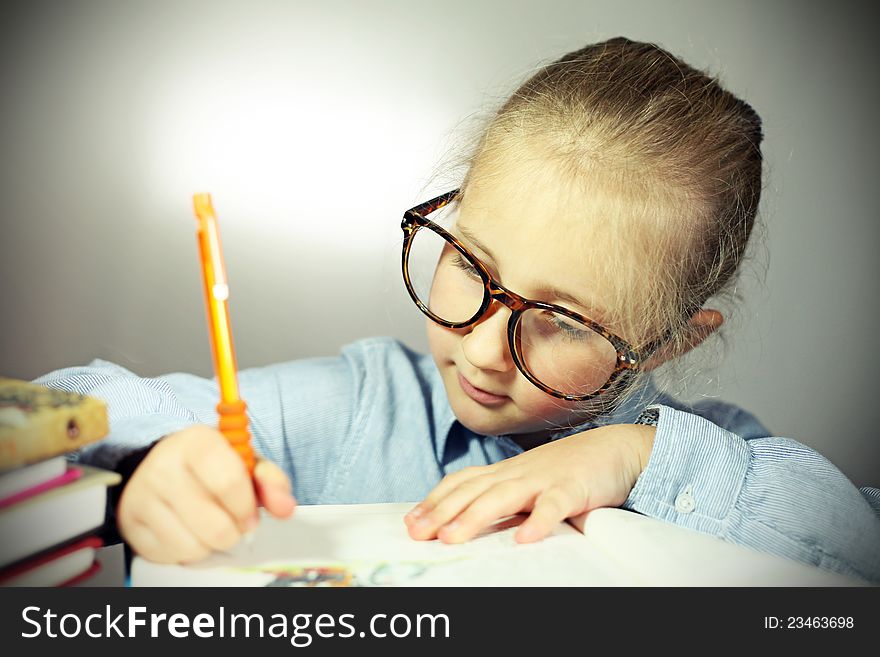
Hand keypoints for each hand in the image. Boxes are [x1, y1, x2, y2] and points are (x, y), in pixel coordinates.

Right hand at [117, 425, 296, 563]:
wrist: (161, 466)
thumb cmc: (212, 466)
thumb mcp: (245, 463)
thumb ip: (271, 482)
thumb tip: (286, 508)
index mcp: (198, 441)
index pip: (230, 483)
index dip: (247, 508)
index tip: (252, 516)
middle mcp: (164, 464)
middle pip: (215, 525)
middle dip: (233, 532)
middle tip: (233, 524)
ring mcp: (143, 494)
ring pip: (194, 546)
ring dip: (211, 545)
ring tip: (209, 526)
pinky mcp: (130, 522)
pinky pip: (171, 555)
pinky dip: (187, 551)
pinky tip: (187, 531)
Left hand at [405, 424, 654, 543]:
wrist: (615, 449)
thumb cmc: (569, 470)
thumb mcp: (529, 480)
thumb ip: (502, 495)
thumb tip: (467, 519)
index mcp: (505, 471)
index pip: (462, 482)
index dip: (434, 501)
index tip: (411, 522)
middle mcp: (517, 473)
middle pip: (473, 490)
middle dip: (442, 511)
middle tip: (418, 533)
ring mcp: (544, 479)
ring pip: (503, 497)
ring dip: (476, 517)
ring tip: (453, 538)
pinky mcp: (573, 489)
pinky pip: (554, 506)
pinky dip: (539, 521)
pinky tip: (525, 539)